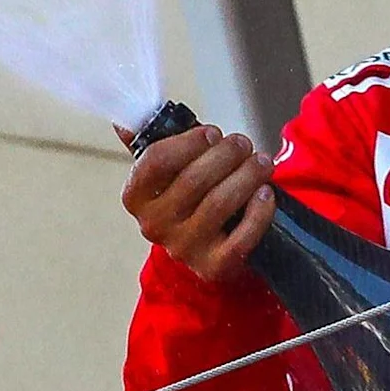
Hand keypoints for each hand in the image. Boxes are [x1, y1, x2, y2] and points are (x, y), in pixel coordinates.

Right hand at [119, 121, 277, 283]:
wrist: (209, 247)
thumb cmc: (190, 198)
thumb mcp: (167, 173)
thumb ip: (150, 144)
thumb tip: (124, 123)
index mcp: (136, 197)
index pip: (155, 161)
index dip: (189, 142)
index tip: (212, 133)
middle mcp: (155, 225)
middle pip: (194, 179)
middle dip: (226, 154)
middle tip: (243, 144)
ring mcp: (184, 248)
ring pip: (220, 203)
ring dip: (247, 175)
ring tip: (262, 163)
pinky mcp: (213, 266)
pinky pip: (242, 236)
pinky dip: (259, 211)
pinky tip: (265, 193)